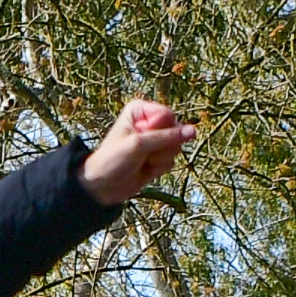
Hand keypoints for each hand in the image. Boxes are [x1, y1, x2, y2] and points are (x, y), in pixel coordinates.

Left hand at [80, 98, 200, 203]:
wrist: (101, 186)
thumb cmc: (112, 160)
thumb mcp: (138, 145)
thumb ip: (167, 137)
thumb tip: (194, 131)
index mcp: (140, 110)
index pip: (168, 115)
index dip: (160, 131)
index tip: (140, 139)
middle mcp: (150, 122)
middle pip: (177, 131)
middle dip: (161, 146)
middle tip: (142, 153)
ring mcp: (155, 140)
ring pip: (176, 147)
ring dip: (160, 158)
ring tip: (141, 162)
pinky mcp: (158, 156)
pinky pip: (172, 160)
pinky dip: (159, 168)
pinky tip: (145, 169)